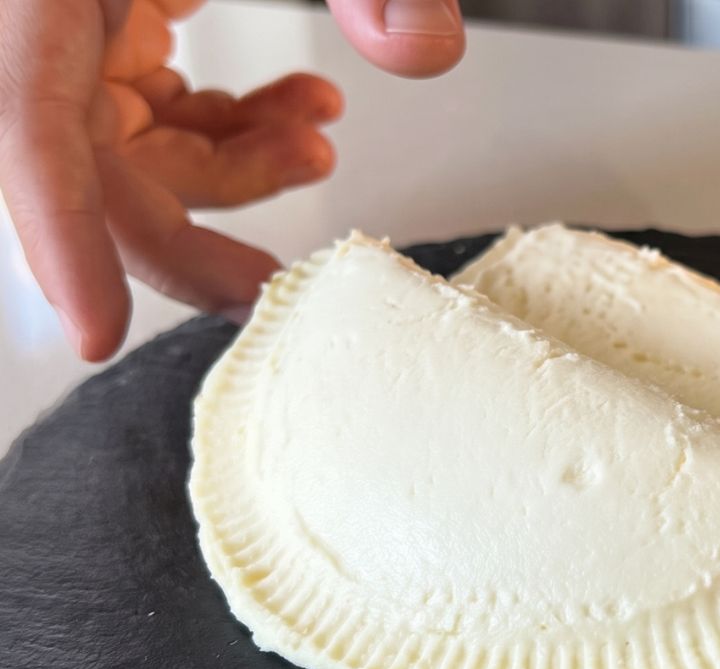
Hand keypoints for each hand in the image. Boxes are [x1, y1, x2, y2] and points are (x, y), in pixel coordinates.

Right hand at [0, 0, 464, 361]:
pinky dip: (223, 130)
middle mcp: (35, 9)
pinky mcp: (99, 13)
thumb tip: (427, 51)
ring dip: (230, 170)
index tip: (95, 334)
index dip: (60, 238)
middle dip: (191, 229)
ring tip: (318, 132)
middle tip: (276, 276)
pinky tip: (297, 104)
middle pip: (86, 165)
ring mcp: (62, 14)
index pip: (29, 124)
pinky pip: (144, 107)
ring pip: (123, 147)